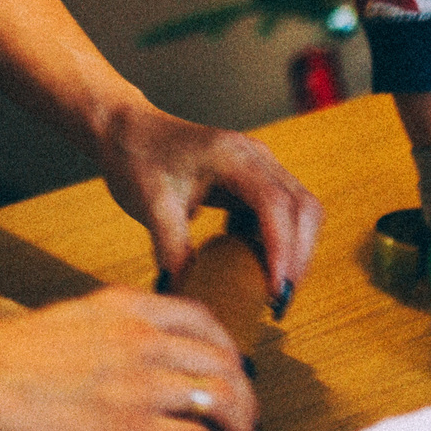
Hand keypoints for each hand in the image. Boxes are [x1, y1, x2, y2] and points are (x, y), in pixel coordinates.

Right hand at [0, 286, 257, 430]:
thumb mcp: (66, 325)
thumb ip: (104, 337)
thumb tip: (123, 368)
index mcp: (125, 308)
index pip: (206, 322)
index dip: (228, 356)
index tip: (228, 382)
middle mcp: (143, 339)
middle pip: (227, 364)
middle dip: (244, 401)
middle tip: (241, 429)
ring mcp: (139, 383)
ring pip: (226, 400)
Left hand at [97, 105, 323, 314]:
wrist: (126, 130)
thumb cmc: (137, 159)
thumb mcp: (150, 206)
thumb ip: (171, 249)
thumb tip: (187, 293)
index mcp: (232, 156)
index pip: (276, 204)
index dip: (282, 249)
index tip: (276, 290)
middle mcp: (256, 156)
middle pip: (303, 207)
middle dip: (299, 256)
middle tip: (280, 301)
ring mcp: (260, 166)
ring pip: (301, 210)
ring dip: (296, 251)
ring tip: (274, 291)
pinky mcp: (255, 179)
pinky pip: (284, 212)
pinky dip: (280, 242)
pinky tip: (255, 266)